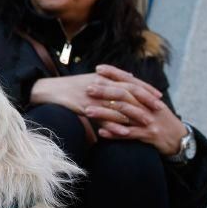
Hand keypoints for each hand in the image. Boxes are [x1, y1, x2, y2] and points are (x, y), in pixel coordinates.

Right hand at [30, 64, 161, 116]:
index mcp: (103, 77)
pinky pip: (102, 117)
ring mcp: (92, 96)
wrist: (47, 90)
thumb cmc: (69, 86)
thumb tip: (129, 76)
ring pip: (118, 105)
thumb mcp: (90, 79)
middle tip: (159, 109)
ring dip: (134, 114)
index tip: (159, 96)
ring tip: (147, 122)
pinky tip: (125, 131)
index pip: (129, 81)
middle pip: (128, 91)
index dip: (145, 88)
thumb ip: (109, 78)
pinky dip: (114, 124)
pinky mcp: (84, 107)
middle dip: (145, 100)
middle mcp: (100, 84)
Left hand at [81, 65, 186, 154]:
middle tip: (88, 88)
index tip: (98, 68)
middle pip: (125, 96)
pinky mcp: (149, 135)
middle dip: (105, 91)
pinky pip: (130, 134)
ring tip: (87, 111)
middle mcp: (148, 106)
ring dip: (104, 113)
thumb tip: (124, 79)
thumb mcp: (152, 105)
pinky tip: (101, 132)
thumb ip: (138, 95)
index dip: (114, 73)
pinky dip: (115, 133)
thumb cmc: (161, 121)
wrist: (180, 140)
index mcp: (148, 97)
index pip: (130, 81)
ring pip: (124, 115)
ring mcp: (149, 121)